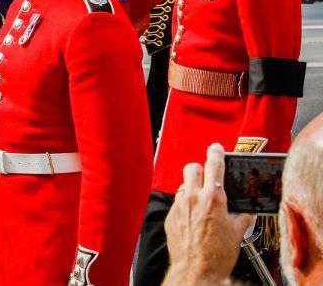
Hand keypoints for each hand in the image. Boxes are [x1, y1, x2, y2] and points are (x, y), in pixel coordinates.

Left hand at [163, 143, 254, 283]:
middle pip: (192, 168)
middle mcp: (193, 198)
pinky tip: (193, 218)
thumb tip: (247, 212)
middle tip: (208, 177)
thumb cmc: (217, 254)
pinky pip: (178, 203)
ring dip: (193, 189)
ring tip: (202, 203)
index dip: (215, 153)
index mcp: (213, 199)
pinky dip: (186, 205)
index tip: (216, 148)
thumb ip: (242, 217)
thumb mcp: (238, 233)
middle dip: (200, 169)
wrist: (195, 270)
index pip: (214, 166)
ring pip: (184, 186)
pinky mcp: (170, 216)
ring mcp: (179, 206)